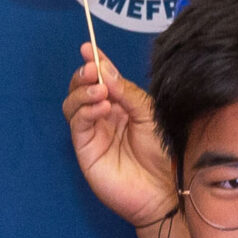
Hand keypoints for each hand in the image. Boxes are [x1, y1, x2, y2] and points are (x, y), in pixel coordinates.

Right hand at [64, 45, 179, 228]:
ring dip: (82, 92)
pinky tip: (100, 108)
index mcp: (121, 105)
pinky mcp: (86, 150)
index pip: (102, 79)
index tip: (89, 48)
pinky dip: (85, 111)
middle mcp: (104, 117)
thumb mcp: (149, 114)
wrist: (165, 189)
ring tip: (100, 92)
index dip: (95, 62)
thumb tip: (104, 70)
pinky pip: (77, 125)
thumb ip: (126, 92)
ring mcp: (94, 133)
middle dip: (83, 75)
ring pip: (73, 105)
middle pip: (81, 89)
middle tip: (91, 69)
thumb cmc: (163, 153)